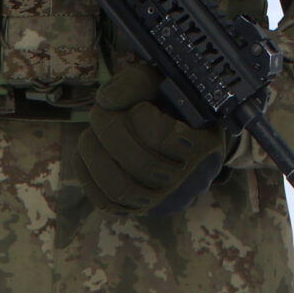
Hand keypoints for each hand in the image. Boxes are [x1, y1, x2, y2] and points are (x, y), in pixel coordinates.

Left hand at [76, 62, 228, 216]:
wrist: (186, 136)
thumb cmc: (175, 105)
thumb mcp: (166, 83)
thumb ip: (139, 82)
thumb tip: (105, 100)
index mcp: (205, 146)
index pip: (163, 137)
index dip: (140, 116)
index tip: (138, 105)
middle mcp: (191, 182)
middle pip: (140, 164)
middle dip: (110, 131)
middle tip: (100, 111)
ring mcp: (166, 201)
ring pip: (120, 188)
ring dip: (95, 155)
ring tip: (90, 132)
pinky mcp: (141, 210)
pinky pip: (105, 201)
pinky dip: (89, 175)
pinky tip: (88, 151)